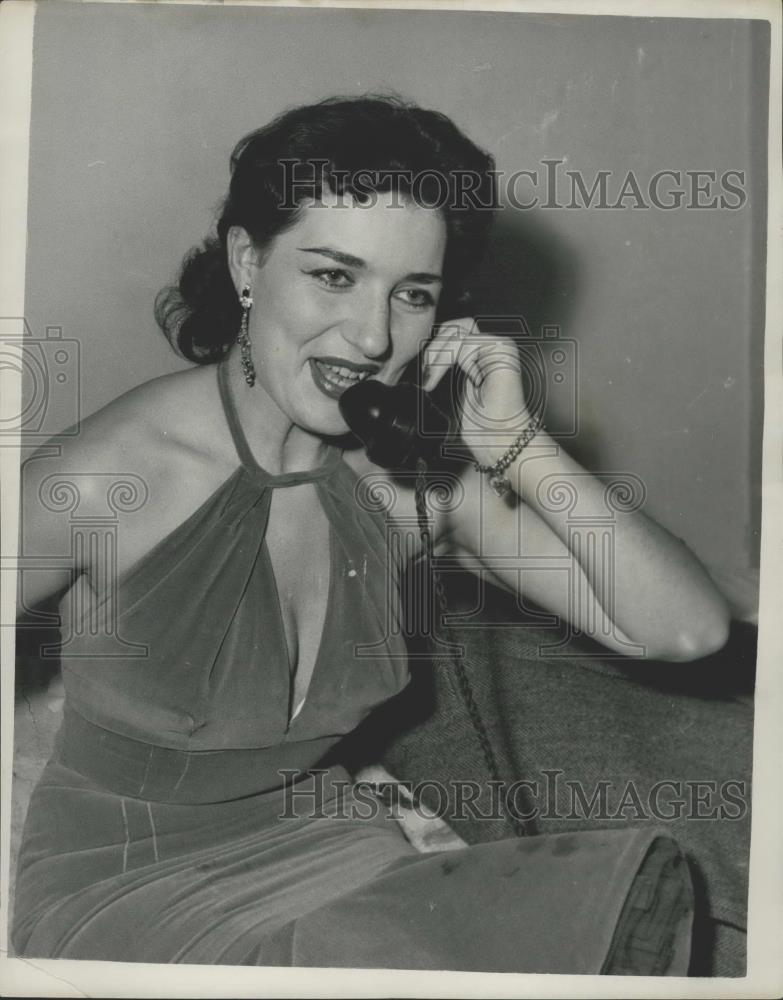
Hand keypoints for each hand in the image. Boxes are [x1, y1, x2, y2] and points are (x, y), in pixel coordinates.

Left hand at [421, 317, 533, 466]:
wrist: (499, 439)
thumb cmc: (481, 424)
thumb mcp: (452, 391)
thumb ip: (444, 368)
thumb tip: (422, 359)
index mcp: (482, 354)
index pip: (454, 332)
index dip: (434, 346)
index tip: (424, 371)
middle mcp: (493, 347)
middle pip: (456, 325)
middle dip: (434, 345)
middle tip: (426, 371)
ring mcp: (500, 346)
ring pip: (458, 332)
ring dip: (439, 355)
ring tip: (431, 378)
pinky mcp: (502, 350)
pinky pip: (467, 343)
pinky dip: (450, 361)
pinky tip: (450, 380)